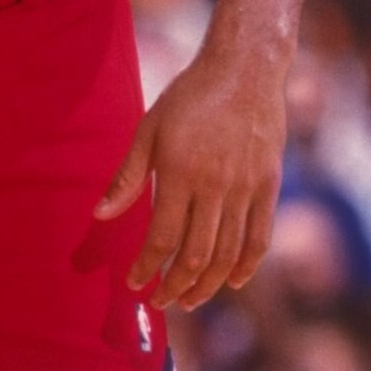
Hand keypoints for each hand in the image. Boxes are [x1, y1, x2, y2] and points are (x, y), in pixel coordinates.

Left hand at [94, 39, 286, 305]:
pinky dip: (247, 266)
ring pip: (228, 254)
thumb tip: (100, 217)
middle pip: (196, 256)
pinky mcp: (270, 186)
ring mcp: (246, 188)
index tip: (135, 283)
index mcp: (180, 172)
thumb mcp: (149, 130)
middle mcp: (216, 186)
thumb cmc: (190, 97)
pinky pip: (260, 238)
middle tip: (162, 301)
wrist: (245, 69)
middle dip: (175, 286)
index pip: (163, 238)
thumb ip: (127, 177)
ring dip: (208, 286)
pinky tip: (233, 282)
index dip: (148, 267)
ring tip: (190, 299)